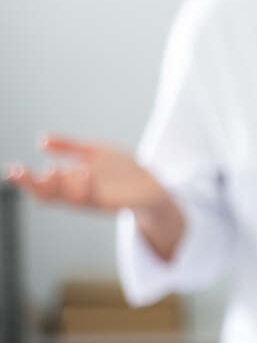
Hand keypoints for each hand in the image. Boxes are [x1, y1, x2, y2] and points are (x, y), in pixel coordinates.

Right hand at [7, 134, 169, 212]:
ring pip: (72, 198)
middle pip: (50, 196)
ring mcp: (98, 200)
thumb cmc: (124, 171)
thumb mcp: (94, 152)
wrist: (157, 185)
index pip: (42, 185)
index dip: (26, 180)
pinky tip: (82, 172)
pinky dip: (88, 187)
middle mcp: (81, 195)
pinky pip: (99, 198)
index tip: (12, 169)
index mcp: (72, 184)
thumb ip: (69, 146)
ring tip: (52, 171)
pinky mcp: (117, 202)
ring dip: (61, 185)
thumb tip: (41, 139)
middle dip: (34, 185)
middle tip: (21, 172)